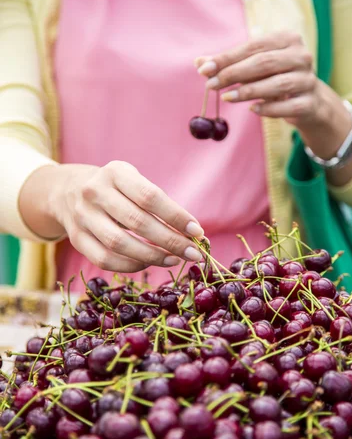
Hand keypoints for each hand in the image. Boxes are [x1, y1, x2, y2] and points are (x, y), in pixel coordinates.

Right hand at [20, 162, 203, 272]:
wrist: (67, 191)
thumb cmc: (115, 188)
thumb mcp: (132, 181)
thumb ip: (159, 203)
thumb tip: (193, 234)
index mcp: (115, 173)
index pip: (150, 196)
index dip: (176, 216)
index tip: (197, 231)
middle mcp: (95, 192)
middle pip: (137, 222)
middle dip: (170, 241)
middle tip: (193, 253)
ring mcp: (82, 216)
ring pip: (120, 244)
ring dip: (152, 256)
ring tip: (174, 260)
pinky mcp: (76, 238)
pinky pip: (105, 259)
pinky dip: (130, 265)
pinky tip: (148, 264)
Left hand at [195, 31, 351, 165]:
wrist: (310, 102)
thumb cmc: (276, 78)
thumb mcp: (254, 68)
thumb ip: (229, 64)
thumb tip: (199, 63)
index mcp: (287, 39)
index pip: (252, 47)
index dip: (227, 58)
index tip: (204, 70)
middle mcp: (301, 56)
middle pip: (264, 63)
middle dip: (234, 74)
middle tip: (211, 85)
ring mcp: (308, 80)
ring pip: (277, 84)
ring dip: (248, 91)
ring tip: (227, 97)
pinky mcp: (310, 103)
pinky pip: (288, 106)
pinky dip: (269, 108)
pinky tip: (252, 110)